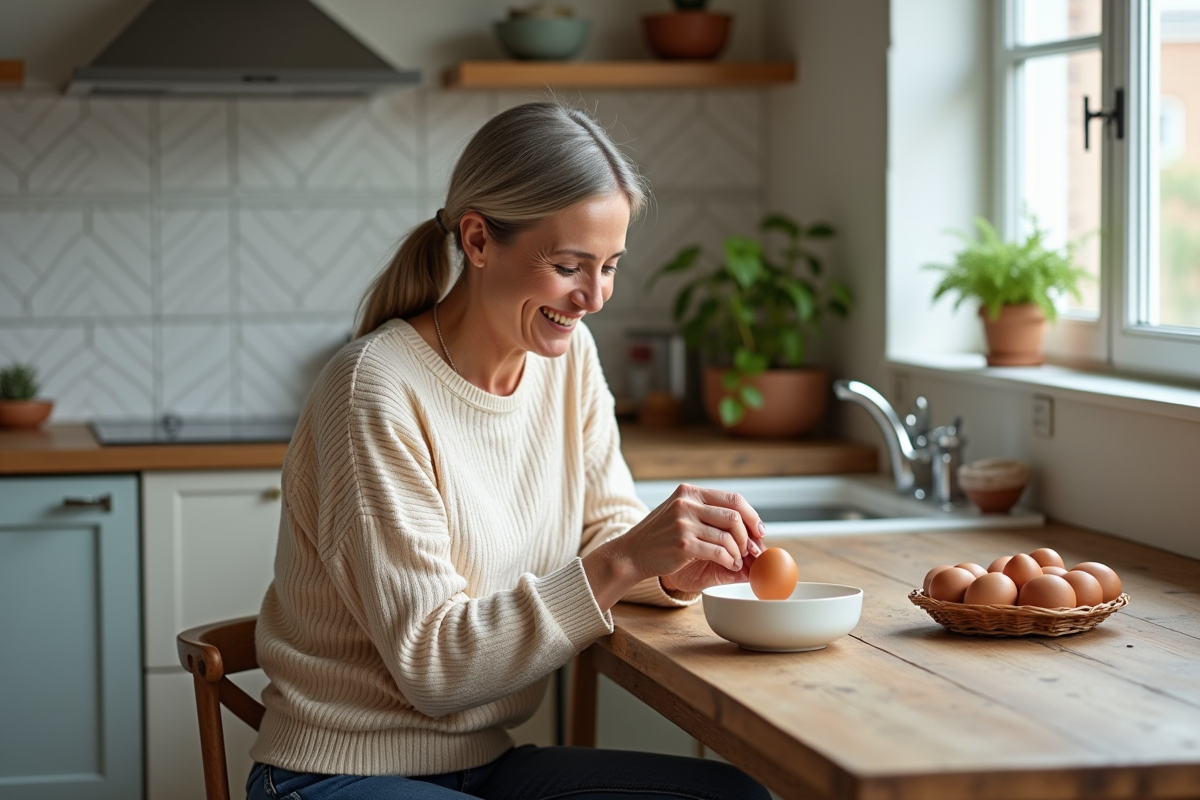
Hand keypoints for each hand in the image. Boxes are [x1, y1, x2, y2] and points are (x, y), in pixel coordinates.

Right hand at [592, 484, 764, 601]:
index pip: (733, 498)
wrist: (631, 553)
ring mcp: (684, 523)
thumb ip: (708, 513)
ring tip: (737, 560)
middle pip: (734, 516)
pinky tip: (729, 565)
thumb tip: (747, 525)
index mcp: (689, 492)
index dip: (751, 515)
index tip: (759, 530)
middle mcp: (686, 503)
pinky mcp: (683, 544)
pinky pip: (719, 551)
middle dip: (748, 536)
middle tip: (752, 550)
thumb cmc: (659, 537)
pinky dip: (730, 560)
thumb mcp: (680, 513)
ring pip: (729, 536)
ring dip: (739, 552)